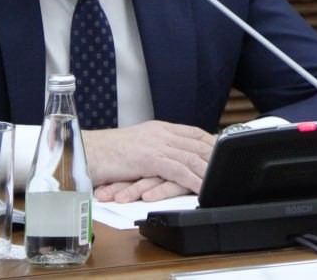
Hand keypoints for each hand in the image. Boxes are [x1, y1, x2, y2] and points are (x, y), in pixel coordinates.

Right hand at [82, 120, 215, 200]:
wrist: (83, 151)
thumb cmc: (105, 154)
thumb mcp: (136, 147)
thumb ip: (155, 149)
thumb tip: (170, 159)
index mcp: (159, 128)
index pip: (194, 133)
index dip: (212, 142)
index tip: (227, 151)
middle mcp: (161, 133)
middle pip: (198, 143)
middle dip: (217, 156)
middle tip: (233, 166)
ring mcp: (156, 144)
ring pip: (191, 156)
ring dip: (210, 169)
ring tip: (224, 179)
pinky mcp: (149, 158)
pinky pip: (177, 169)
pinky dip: (193, 179)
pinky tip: (203, 188)